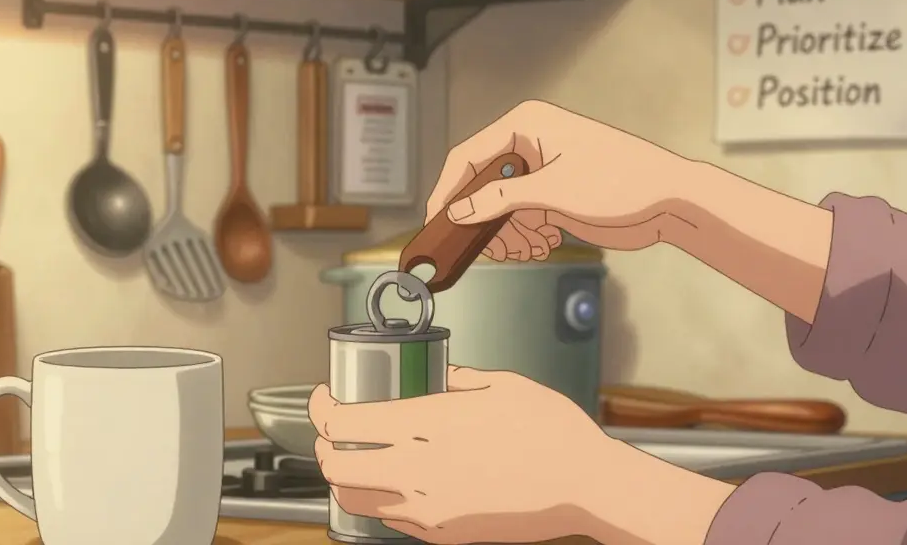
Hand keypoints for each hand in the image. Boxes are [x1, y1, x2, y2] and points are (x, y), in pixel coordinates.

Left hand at [308, 366, 616, 543]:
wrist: (585, 485)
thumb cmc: (551, 431)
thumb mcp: (504, 384)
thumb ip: (459, 379)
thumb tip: (440, 377)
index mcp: (426, 422)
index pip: (343, 422)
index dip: (322, 408)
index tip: (326, 397)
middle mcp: (417, 468)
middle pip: (335, 464)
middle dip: (325, 444)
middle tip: (335, 430)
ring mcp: (427, 507)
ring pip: (355, 498)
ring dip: (347, 476)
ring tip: (359, 458)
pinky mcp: (442, 533)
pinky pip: (391, 520)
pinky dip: (382, 500)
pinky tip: (400, 482)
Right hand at [427, 100, 692, 260]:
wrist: (667, 199)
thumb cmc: (621, 180)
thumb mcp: (553, 191)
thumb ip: (500, 200)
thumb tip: (459, 209)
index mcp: (525, 124)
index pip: (468, 155)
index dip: (447, 189)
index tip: (434, 220)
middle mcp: (530, 142)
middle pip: (482, 184)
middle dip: (481, 220)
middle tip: (477, 248)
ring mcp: (542, 170)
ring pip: (500, 207)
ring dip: (506, 233)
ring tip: (524, 248)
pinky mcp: (554, 193)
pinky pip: (521, 216)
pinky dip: (524, 235)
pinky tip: (539, 245)